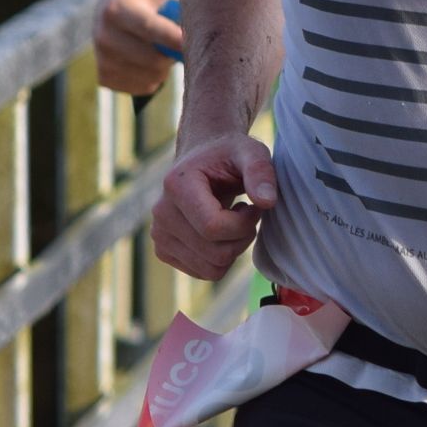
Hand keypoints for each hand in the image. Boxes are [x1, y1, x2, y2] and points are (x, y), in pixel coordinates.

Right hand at [94, 0, 183, 96]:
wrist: (112, 14)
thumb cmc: (149, 6)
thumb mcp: (163, 0)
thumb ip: (179, 16)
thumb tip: (200, 38)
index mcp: (118, 9)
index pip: (148, 28)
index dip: (172, 38)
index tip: (191, 43)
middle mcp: (104, 36)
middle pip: (153, 60)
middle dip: (173, 56)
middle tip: (180, 47)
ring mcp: (102, 60)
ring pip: (152, 77)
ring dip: (166, 68)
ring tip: (161, 51)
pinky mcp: (104, 79)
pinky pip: (145, 88)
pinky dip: (155, 79)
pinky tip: (147, 62)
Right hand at [152, 133, 278, 280]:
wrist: (203, 159)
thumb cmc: (229, 155)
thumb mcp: (251, 153)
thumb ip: (261, 173)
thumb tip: (267, 202)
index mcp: (177, 185)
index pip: (212, 227)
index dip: (244, 224)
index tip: (255, 207)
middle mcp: (161, 212)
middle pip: (215, 253)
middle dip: (242, 237)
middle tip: (247, 213)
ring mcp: (159, 235)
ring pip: (211, 269)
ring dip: (233, 249)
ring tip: (233, 221)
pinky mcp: (164, 250)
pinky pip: (204, 273)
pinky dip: (221, 259)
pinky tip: (221, 233)